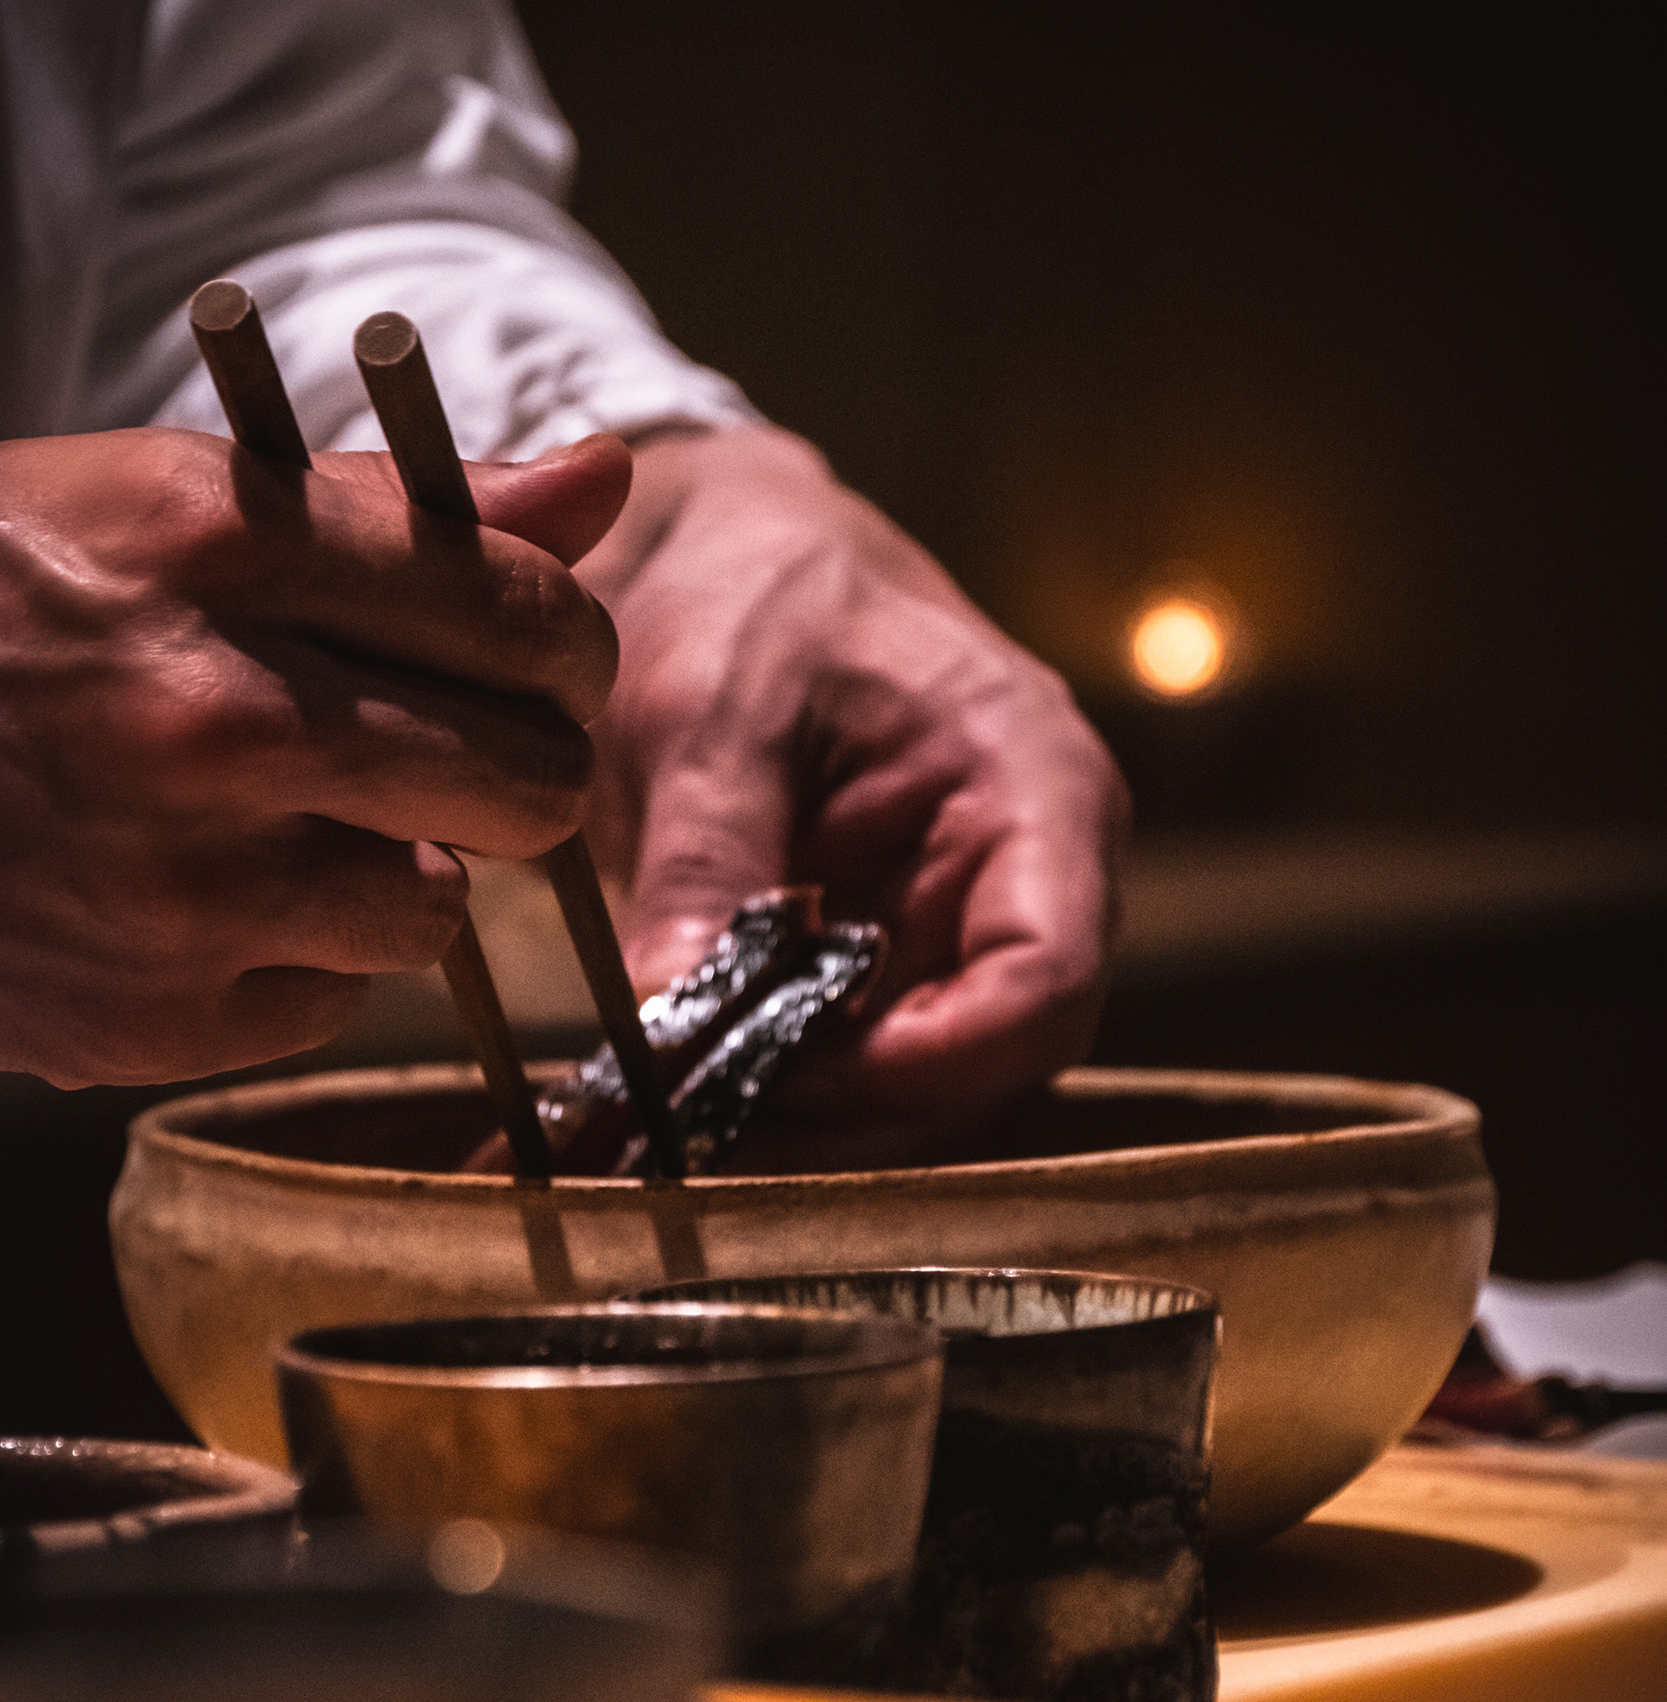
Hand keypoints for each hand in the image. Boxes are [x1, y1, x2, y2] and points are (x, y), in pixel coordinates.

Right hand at [0, 425, 627, 1084]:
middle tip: (458, 749)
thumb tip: (607, 479)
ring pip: (442, 909)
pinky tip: (194, 894)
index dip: (568, 647)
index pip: (527, 615)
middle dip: (521, 766)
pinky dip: (294, 956)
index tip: (546, 660)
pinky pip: (335, 998)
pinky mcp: (152, 1014)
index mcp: (217, 545)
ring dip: (395, 868)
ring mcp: (181, 882)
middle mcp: (212, 714)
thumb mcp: (164, 504)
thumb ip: (400, 508)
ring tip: (283, 819)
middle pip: (534, 782)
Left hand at [576, 426, 1125, 1162]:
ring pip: (909, 1093)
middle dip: (836, 1122)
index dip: (932, 1061)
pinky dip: (753, 1101)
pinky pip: (843, 1069)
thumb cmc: (749, 590)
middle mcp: (1025, 884)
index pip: (1046, 980)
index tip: (786, 1080)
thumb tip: (671, 1022)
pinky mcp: (883, 969)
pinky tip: (645, 1121)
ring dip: (784, 1134)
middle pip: (979, 1067)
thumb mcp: (709, 707)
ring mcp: (958, 935)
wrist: (724, 554)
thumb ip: (701, 858)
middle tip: (681, 1146)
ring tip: (639, 1147)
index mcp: (1036, 791)